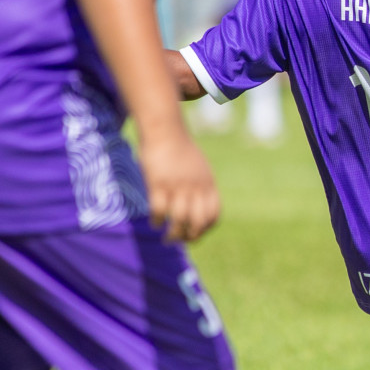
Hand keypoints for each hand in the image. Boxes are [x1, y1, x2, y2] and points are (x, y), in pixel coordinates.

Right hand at [139, 126, 220, 242]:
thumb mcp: (198, 168)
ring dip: (173, 234)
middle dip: (191, 236)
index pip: (214, 214)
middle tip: (180, 240)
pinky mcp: (158, 183)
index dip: (206, 228)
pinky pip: (159, 210)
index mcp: (208, 184)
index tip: (197, 233)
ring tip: (167, 238)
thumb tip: (197, 205)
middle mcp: (196, 187)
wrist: (165, 129)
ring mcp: (177, 185)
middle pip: (198, 221)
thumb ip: (200, 185)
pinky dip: (157, 220)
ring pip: (179, 220)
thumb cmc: (180, 149)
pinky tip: (155, 222)